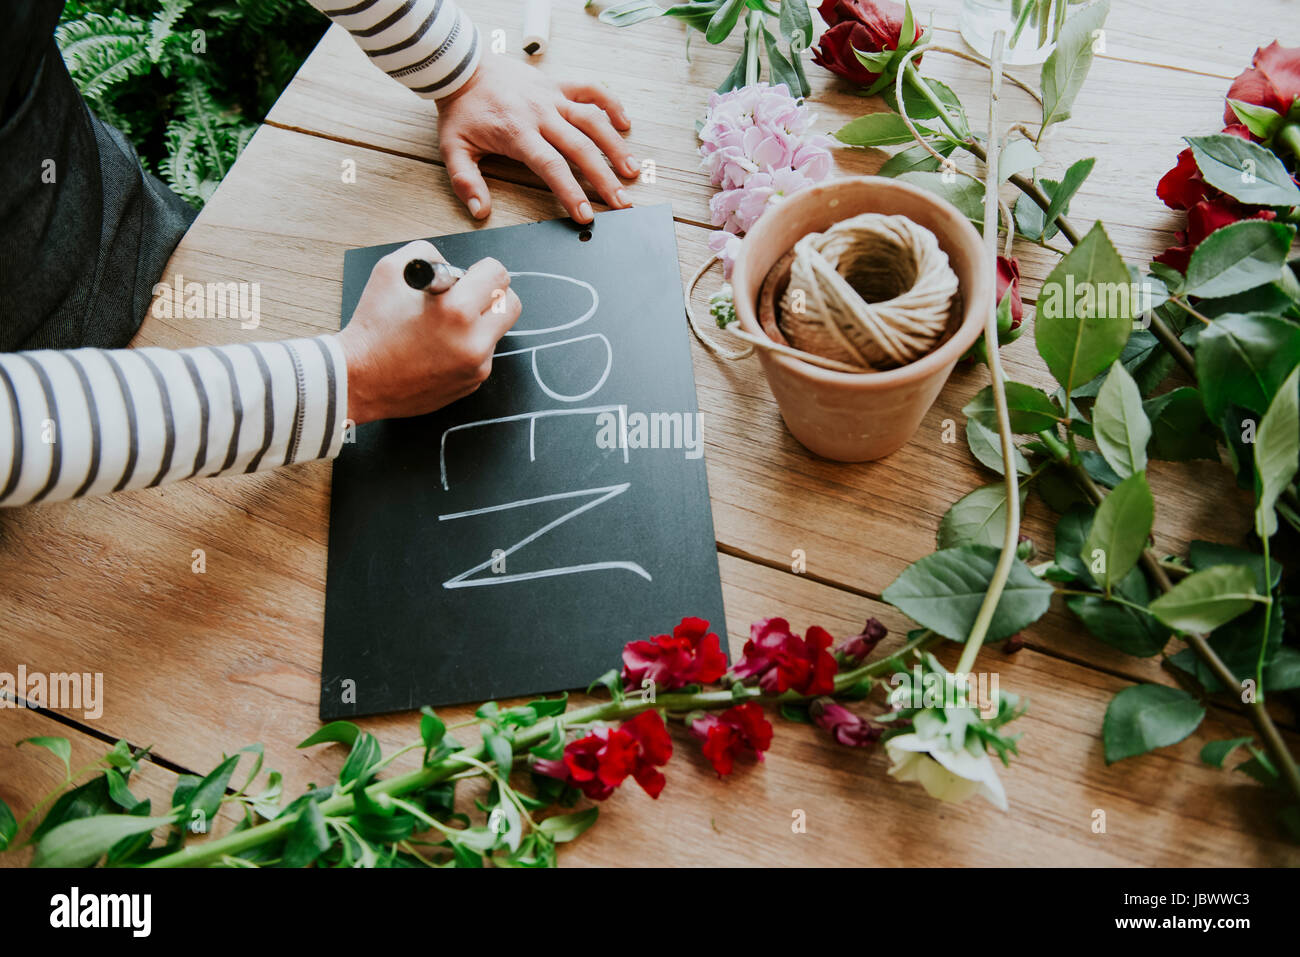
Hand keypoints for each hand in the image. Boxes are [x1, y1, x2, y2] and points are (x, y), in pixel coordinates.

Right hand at [336, 240, 520, 424]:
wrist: (358, 378)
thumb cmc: (373, 324)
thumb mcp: (392, 270)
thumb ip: (431, 255)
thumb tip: (456, 268)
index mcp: (456, 309)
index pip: (499, 274)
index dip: (481, 270)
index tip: (468, 276)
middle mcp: (473, 342)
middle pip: (512, 304)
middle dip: (491, 295)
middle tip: (468, 297)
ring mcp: (475, 366)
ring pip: (497, 331)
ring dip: (480, 322)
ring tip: (446, 325)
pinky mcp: (472, 383)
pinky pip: (483, 354)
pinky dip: (469, 346)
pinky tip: (440, 347)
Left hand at [436, 55, 636, 222]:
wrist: (463, 66)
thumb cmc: (462, 110)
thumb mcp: (452, 148)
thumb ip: (466, 181)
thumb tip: (480, 212)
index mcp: (517, 133)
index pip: (551, 166)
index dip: (571, 192)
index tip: (585, 214)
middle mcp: (541, 114)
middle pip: (580, 148)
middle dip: (604, 178)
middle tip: (622, 202)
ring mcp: (552, 97)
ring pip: (593, 120)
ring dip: (615, 146)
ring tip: (632, 171)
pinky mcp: (558, 84)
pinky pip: (591, 89)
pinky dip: (611, 104)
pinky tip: (625, 124)